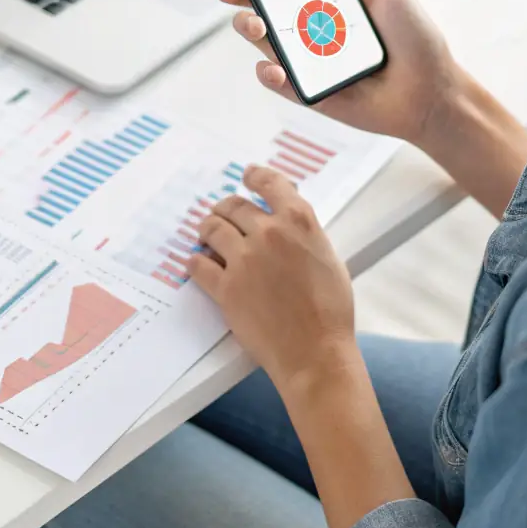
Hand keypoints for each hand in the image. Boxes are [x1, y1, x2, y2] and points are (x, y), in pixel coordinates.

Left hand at [188, 164, 356, 392]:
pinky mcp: (225, 288)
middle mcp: (269, 233)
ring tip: (207, 236)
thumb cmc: (331, 310)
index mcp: (299, 222)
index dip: (256, 176)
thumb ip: (305, 235)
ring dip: (208, 229)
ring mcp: (244, 260)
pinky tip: (197, 265)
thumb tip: (287, 225)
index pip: (270, 183)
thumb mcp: (328, 258)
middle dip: (226, 207)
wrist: (315, 352)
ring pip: (211, 228)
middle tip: (223, 213)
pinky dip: (196, 262)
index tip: (247, 175)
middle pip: (234, 205)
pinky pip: (198, 265)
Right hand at [217, 0, 462, 146]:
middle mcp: (313, 28)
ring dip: (249, 29)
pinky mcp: (310, 92)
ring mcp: (309, 61)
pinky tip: (274, 67)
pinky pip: (278, 81)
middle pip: (264, 7)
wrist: (433, 94)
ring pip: (264, 42)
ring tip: (254, 24)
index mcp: (330, 0)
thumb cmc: (419, 42)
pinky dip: (269, 74)